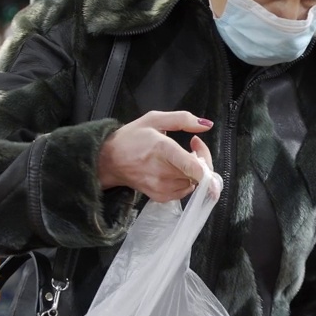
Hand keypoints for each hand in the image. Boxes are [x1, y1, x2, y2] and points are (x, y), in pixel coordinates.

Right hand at [97, 111, 213, 201]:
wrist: (109, 160)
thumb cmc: (131, 138)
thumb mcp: (154, 119)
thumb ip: (183, 119)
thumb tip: (207, 124)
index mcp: (162, 149)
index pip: (193, 167)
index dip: (206, 162)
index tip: (200, 148)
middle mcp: (162, 172)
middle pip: (198, 173)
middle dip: (201, 159)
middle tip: (192, 146)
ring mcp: (161, 187)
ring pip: (193, 182)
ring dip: (193, 171)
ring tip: (180, 158)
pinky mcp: (160, 197)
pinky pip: (184, 191)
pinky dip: (185, 181)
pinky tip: (174, 169)